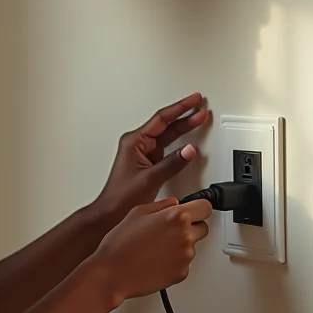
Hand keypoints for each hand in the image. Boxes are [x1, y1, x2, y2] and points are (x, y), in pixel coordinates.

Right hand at [90, 197, 211, 303]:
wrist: (113, 273)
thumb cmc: (120, 243)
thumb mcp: (136, 213)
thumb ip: (160, 205)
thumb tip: (173, 204)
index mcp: (176, 217)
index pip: (205, 207)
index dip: (198, 207)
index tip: (194, 210)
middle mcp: (185, 236)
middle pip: (203, 227)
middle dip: (191, 226)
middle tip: (170, 229)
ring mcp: (186, 256)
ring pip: (192, 246)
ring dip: (180, 244)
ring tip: (156, 246)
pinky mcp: (182, 273)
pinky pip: (184, 262)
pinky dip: (174, 260)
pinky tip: (156, 258)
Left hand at [94, 92, 209, 221]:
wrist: (111, 212)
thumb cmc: (121, 196)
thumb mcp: (150, 179)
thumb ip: (172, 163)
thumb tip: (190, 150)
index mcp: (134, 141)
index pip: (161, 119)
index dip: (179, 108)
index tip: (193, 100)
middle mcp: (138, 144)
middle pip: (166, 124)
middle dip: (185, 114)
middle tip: (200, 105)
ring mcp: (143, 153)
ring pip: (168, 135)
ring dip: (184, 126)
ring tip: (199, 117)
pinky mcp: (148, 162)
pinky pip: (167, 147)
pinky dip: (180, 143)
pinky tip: (190, 139)